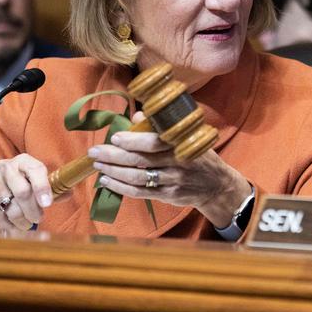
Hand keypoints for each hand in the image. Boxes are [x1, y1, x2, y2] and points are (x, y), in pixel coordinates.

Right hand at [0, 153, 55, 231]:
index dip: (42, 187)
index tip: (47, 203)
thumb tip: (69, 193)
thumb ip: (54, 189)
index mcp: (24, 161)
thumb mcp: (38, 184)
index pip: (36, 170)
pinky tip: (14, 225)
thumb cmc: (22, 187)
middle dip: (33, 210)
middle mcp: (6, 168)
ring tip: (28, 223)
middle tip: (39, 218)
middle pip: (22, 191)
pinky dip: (9, 224)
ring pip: (11, 207)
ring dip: (23, 220)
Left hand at [88, 111, 251, 227]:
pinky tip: (107, 181)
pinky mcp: (168, 195)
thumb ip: (161, 126)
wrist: (216, 185)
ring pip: (138, 178)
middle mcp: (177, 163)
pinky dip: (121, 187)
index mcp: (181, 144)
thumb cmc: (197, 155)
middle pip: (141, 160)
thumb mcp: (187, 137)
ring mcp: (172, 180)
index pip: (154, 142)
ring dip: (114, 172)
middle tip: (94, 152)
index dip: (133, 140)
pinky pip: (140, 192)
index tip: (115, 137)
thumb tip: (137, 117)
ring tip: (98, 165)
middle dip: (114, 156)